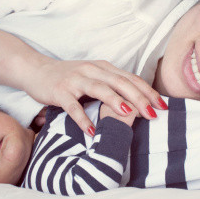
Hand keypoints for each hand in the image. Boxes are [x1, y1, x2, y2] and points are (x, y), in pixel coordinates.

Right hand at [24, 59, 166, 135]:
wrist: (36, 70)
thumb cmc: (68, 77)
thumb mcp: (93, 77)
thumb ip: (111, 85)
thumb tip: (137, 103)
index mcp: (103, 68)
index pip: (130, 78)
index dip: (147, 91)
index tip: (163, 105)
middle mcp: (91, 71)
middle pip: (120, 83)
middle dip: (139, 98)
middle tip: (154, 113)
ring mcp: (75, 80)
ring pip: (99, 89)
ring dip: (115, 102)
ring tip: (129, 114)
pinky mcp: (59, 91)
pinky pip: (72, 106)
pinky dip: (83, 118)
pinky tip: (92, 130)